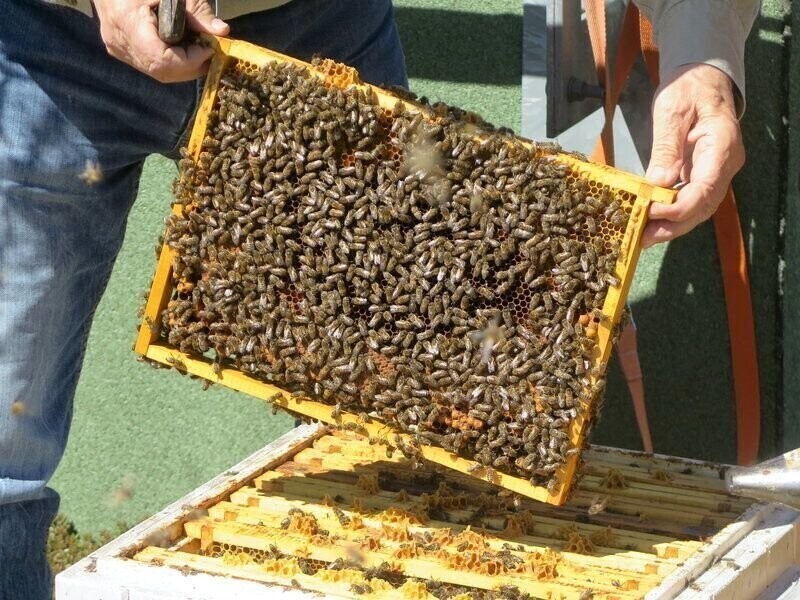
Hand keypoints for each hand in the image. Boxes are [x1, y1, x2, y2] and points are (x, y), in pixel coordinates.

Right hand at [93, 0, 229, 82]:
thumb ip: (197, 11)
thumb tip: (223, 31)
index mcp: (127, 22)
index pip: (162, 60)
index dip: (190, 60)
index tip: (209, 48)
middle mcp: (120, 43)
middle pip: (163, 71)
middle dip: (192, 66)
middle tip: (210, 52)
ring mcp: (119, 50)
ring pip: (159, 72)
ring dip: (184, 66)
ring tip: (199, 50)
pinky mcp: (123, 52)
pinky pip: (152, 65)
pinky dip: (173, 62)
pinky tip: (184, 49)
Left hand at [643, 64, 744, 246]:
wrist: (703, 79)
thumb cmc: (689, 88)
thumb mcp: (672, 110)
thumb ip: (667, 147)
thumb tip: (658, 183)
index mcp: (722, 145)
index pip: (705, 187)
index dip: (679, 207)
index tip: (652, 213)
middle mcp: (725, 163)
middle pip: (703, 206)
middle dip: (672, 225)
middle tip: (642, 239)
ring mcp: (716, 171)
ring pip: (698, 209)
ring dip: (671, 226)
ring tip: (642, 238)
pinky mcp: (704, 175)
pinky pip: (691, 200)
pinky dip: (671, 214)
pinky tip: (650, 223)